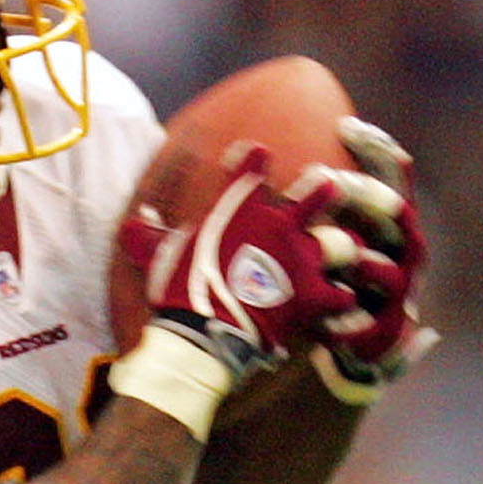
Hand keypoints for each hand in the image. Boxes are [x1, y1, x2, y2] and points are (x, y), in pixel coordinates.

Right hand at [118, 143, 395, 380]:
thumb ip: (148, 236)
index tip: (257, 152)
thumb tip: (131, 223)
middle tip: (329, 184)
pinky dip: (342, 301)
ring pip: (339, 243)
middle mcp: (280, 225)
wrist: (203, 331)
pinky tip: (343, 304)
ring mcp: (301, 259)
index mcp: (241, 209)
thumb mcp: (157, 257)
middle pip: (317, 193)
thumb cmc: (178, 289)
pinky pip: (340, 295)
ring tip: (351, 251)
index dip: (254, 159)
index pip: (252, 168)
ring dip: (342, 248)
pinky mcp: (313, 295)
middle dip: (324, 189)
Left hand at [304, 116, 435, 403]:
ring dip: (361, 257)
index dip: (373, 146)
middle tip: (329, 183)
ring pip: (386, 263)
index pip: (389, 171)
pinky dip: (348, 316)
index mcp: (383, 220)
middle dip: (365, 195)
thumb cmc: (334, 278)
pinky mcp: (386, 321)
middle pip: (395, 207)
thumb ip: (301, 204)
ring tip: (340, 255)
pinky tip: (327, 323)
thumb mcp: (321, 237)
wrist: (356, 339)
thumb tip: (247, 159)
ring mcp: (398, 282)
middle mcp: (400, 244)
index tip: (344, 124)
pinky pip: (368, 315)